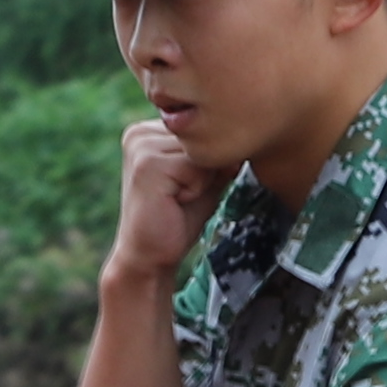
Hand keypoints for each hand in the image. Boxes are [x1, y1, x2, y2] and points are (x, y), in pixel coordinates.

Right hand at [101, 117, 211, 290]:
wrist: (150, 256)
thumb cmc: (177, 217)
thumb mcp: (204, 178)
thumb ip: (218, 152)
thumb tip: (247, 131)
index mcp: (148, 131)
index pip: (201, 131)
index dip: (206, 162)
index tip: (185, 186)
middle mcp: (139, 132)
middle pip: (202, 138)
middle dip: (205, 171)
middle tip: (181, 196)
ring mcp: (140, 146)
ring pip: (202, 152)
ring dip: (201, 181)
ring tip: (178, 198)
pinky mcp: (147, 165)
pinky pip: (197, 168)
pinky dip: (196, 189)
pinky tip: (174, 202)